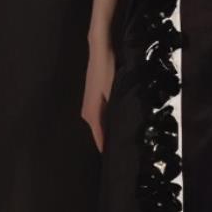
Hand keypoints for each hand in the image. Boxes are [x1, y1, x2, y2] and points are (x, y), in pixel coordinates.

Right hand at [81, 35, 114, 152]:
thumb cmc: (106, 69)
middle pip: (99, 133)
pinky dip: (107, 121)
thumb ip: (112, 113)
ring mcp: (88, 105)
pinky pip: (100, 116)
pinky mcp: (92, 98)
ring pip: (99, 124)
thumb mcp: (112, 91)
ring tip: (123, 138)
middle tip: (125, 150)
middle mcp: (87, 113)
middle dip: (109, 141)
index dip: (107, 149)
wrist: (99, 49)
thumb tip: (115, 132)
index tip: (117, 162)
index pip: (99, 139)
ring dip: (108, 130)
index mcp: (91, 114)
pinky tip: (116, 121)